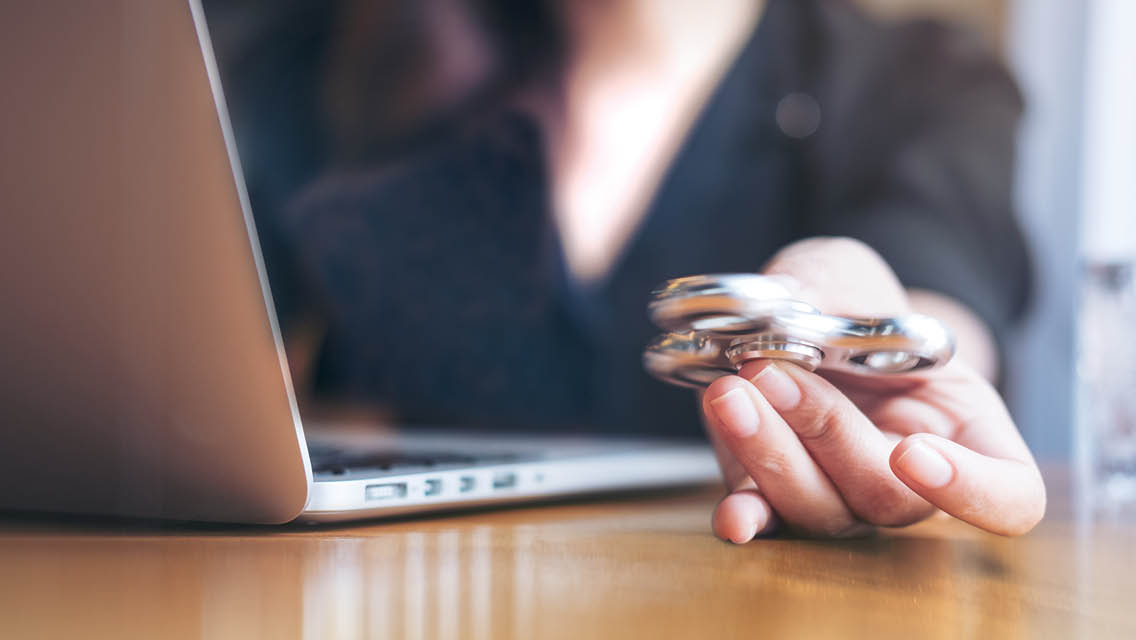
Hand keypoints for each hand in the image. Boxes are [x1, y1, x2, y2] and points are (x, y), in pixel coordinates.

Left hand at [700, 237, 1045, 540]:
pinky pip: (768, 518)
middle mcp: (909, 480)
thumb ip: (838, 290)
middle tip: (770, 370)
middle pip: (888, 498)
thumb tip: (792, 304)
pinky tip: (731, 515)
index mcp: (968, 431)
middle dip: (825, 432)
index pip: (1009, 496)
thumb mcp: (857, 278)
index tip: (914, 451)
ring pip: (820, 509)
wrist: (804, 319)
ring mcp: (842, 497)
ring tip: (729, 393)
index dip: (973, 491)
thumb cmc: (854, 302)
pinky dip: (749, 516)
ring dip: (770, 454)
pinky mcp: (777, 497)